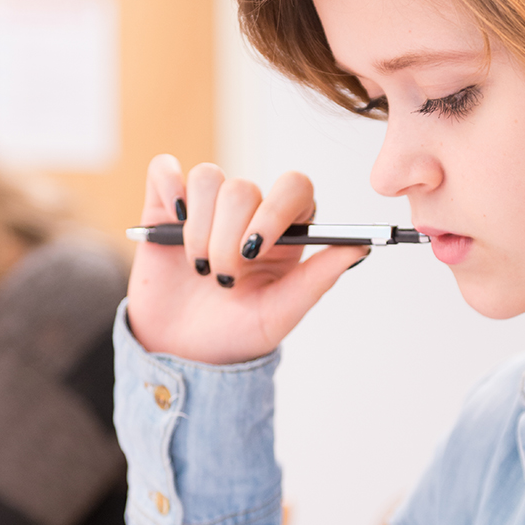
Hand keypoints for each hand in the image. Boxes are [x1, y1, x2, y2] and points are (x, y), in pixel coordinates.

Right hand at [126, 154, 369, 364]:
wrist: (181, 354)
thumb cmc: (235, 334)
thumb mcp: (280, 314)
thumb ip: (318, 279)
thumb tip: (360, 249)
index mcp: (284, 230)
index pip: (294, 187)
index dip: (275, 210)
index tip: (256, 248)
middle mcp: (247, 211)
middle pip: (242, 188)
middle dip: (227, 241)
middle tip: (223, 280)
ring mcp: (205, 206)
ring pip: (207, 178)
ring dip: (198, 230)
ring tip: (198, 268)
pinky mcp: (164, 207)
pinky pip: (166, 169)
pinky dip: (168, 187)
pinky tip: (172, 222)